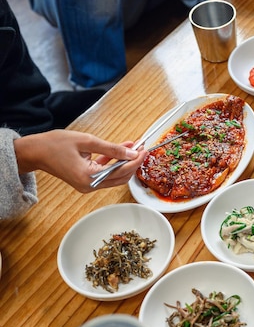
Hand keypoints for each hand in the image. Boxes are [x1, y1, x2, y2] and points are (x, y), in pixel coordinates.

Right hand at [13, 130, 147, 192]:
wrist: (35, 152)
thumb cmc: (55, 145)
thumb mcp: (87, 141)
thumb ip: (112, 148)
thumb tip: (132, 152)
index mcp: (88, 177)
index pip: (121, 171)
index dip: (135, 160)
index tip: (145, 150)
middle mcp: (89, 185)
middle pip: (121, 176)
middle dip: (133, 162)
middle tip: (142, 148)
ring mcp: (88, 185)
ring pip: (115, 176)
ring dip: (125, 162)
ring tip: (134, 146)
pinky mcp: (86, 180)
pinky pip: (106, 173)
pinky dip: (114, 162)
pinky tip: (122, 149)